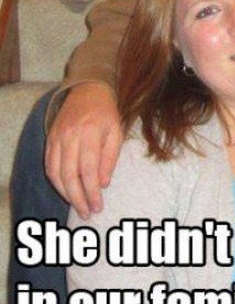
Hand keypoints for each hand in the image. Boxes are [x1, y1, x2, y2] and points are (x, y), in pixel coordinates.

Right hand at [45, 83, 122, 218]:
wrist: (87, 91)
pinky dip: (55, 181)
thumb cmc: (106, 114)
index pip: (88, 170)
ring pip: (55, 173)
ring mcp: (57, 138)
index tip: (98, 206)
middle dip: (78, 198)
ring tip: (77, 205)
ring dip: (65, 193)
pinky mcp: (50, 139)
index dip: (92, 192)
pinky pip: (48, 165)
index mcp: (90, 134)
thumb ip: (110, 159)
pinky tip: (65, 191)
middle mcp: (70, 136)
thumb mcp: (116, 133)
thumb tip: (103, 184)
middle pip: (69, 175)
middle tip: (87, 213)